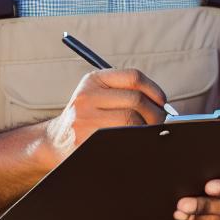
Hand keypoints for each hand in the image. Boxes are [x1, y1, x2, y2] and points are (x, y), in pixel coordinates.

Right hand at [39, 68, 167, 167]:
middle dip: (155, 113)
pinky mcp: (85, 140)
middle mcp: (87, 96)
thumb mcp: (98, 95)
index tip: (162, 102)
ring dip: (147, 129)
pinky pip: (122, 139)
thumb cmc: (87, 118)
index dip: (154, 90)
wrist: (56, 141)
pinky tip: (136, 142)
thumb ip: (126, 93)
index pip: (134, 77)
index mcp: (93, 80)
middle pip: (136, 100)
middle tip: (160, 122)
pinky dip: (136, 141)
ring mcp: (85, 119)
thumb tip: (163, 105)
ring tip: (149, 133)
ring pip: (131, 121)